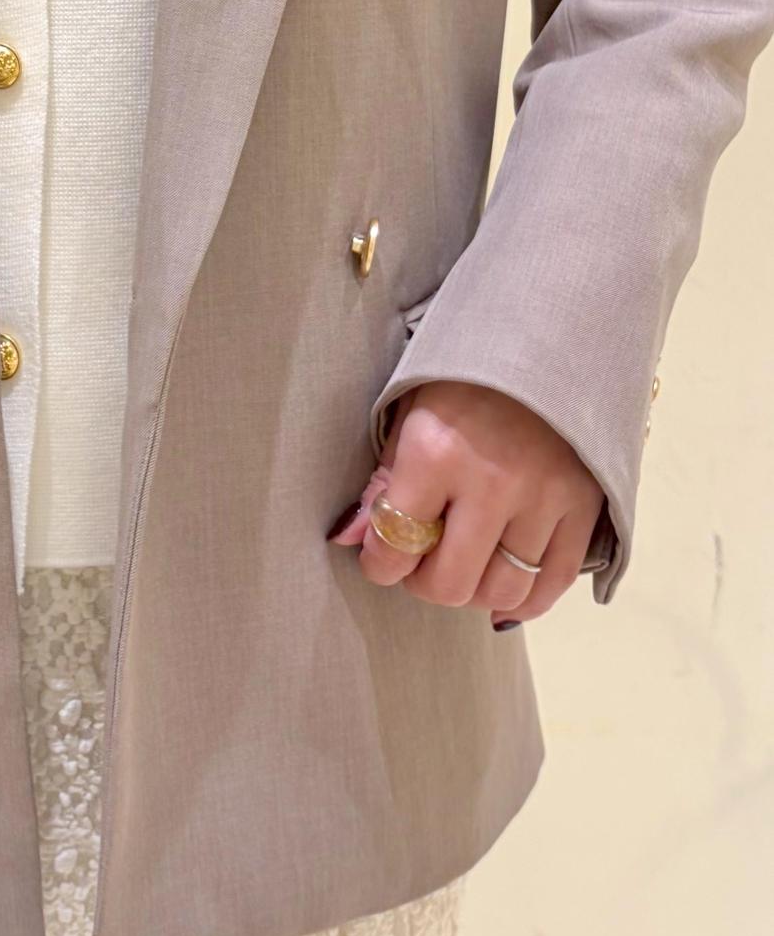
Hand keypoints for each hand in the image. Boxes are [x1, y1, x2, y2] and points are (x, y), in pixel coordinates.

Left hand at [326, 379, 607, 627]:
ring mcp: (545, 498)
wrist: (546, 337)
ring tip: (464, 563)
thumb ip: (383, 482)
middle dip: (424, 582)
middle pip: (450, 583)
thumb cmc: (464, 377)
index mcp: (435, 452)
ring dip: (473, 591)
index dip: (380, 564)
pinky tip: (503, 583)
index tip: (382, 558)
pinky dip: (525, 598)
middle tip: (422, 560)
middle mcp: (492, 482)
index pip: (395, 545)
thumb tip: (349, 539)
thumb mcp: (410, 413)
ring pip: (503, 592)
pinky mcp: (586, 506)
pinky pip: (554, 583)